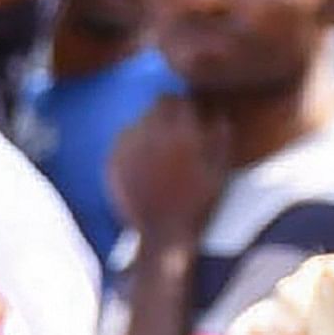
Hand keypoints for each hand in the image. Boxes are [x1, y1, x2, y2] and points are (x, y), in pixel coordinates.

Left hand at [108, 95, 231, 252]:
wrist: (163, 234)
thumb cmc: (197, 204)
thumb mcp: (218, 173)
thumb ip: (220, 140)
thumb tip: (219, 116)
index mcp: (181, 136)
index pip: (178, 100)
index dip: (184, 106)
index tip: (189, 115)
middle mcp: (152, 136)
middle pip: (155, 106)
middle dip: (166, 113)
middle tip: (173, 129)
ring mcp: (129, 148)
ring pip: (137, 121)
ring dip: (147, 128)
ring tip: (158, 147)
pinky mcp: (113, 162)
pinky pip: (121, 141)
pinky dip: (131, 144)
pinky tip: (141, 160)